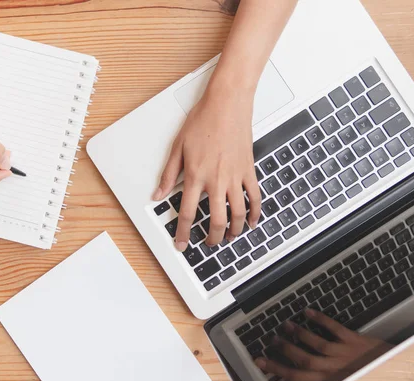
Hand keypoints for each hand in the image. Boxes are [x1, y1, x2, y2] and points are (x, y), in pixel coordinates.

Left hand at [152, 87, 261, 250]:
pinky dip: (255, 212)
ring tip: (229, 237)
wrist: (227, 103)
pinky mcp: (249, 170)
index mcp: (196, 176)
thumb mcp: (178, 147)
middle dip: (212, 237)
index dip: (183, 233)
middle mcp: (216, 180)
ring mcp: (235, 176)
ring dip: (234, 230)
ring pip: (238, 213)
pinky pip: (254, 196)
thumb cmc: (203, 120)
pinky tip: (252, 222)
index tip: (182, 244)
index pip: (187, 213)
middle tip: (208, 243)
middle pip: (215, 220)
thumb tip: (158, 194)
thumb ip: (168, 174)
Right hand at [255, 309, 393, 380]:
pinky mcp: (355, 340)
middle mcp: (334, 368)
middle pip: (304, 360)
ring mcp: (344, 353)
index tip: (260, 362)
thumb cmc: (362, 380)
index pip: (296, 377)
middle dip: (285, 351)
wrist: (394, 373)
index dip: (277, 370)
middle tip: (271, 341)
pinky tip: (308, 311)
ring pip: (317, 344)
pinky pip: (335, 329)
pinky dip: (321, 319)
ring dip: (299, 334)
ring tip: (286, 325)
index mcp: (328, 380)